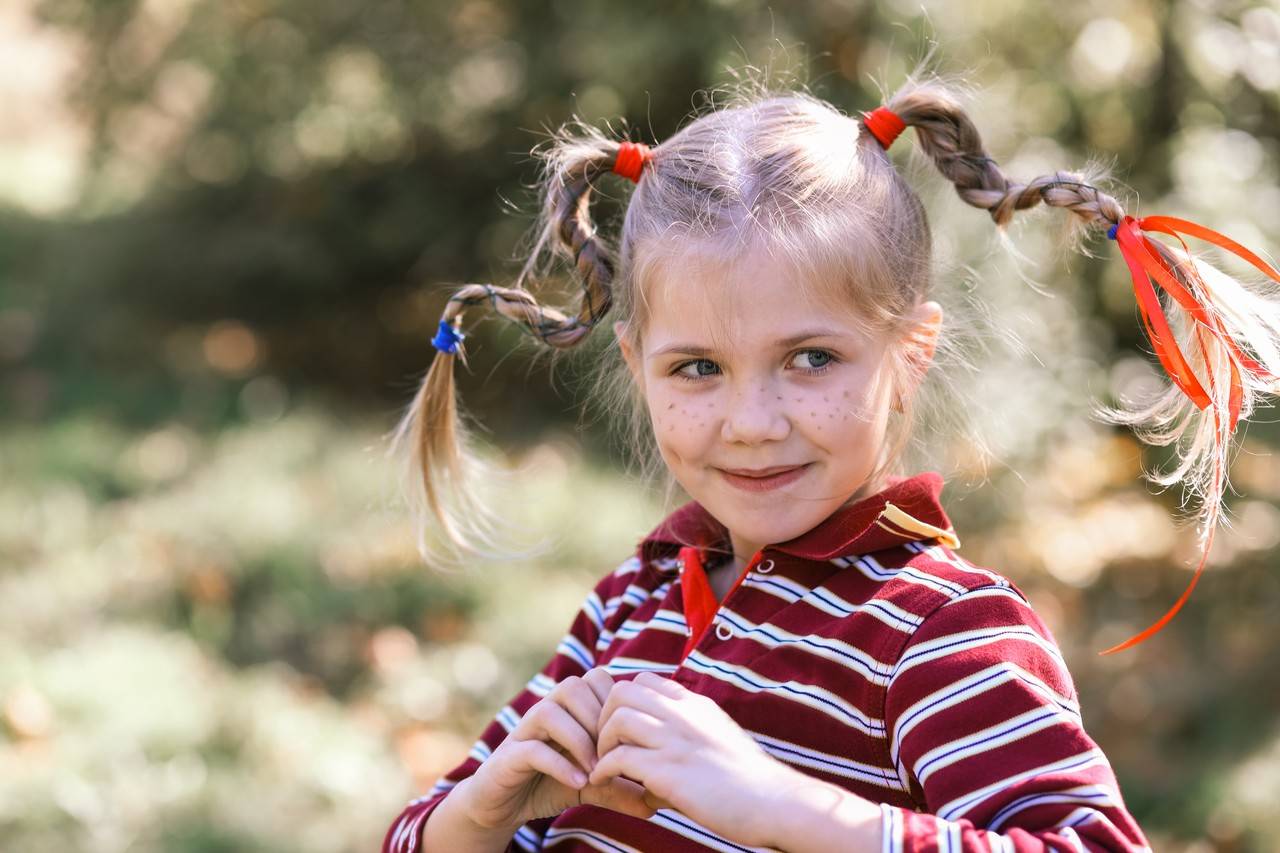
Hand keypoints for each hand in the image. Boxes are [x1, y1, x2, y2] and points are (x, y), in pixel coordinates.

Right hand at [460, 667, 656, 831]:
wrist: (502, 804)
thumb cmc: (549, 783)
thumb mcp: (592, 788)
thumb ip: (620, 790)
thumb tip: (657, 802)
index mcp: (567, 708)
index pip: (596, 679)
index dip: (615, 704)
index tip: (628, 737)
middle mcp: (546, 710)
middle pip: (574, 686)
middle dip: (598, 720)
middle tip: (612, 755)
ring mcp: (524, 731)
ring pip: (550, 710)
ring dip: (578, 740)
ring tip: (594, 771)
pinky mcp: (509, 756)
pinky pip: (532, 749)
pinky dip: (558, 764)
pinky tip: (578, 783)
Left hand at [587, 671, 798, 847]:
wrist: (774, 802)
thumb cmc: (750, 781)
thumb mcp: (720, 740)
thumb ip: (690, 738)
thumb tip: (660, 766)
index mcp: (696, 705)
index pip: (645, 681)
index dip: (625, 702)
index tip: (622, 729)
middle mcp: (683, 716)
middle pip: (622, 692)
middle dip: (604, 716)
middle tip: (606, 744)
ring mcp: (675, 741)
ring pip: (617, 719)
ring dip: (601, 742)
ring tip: (603, 764)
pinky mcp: (668, 772)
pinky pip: (618, 759)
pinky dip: (603, 770)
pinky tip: (605, 782)